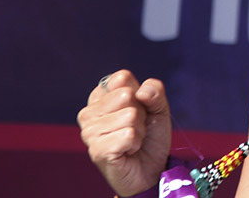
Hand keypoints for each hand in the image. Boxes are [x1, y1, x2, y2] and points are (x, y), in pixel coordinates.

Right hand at [77, 70, 170, 196]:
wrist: (152, 170)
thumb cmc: (150, 137)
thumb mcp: (158, 108)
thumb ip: (155, 92)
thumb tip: (142, 92)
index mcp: (100, 97)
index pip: (122, 77)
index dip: (139, 94)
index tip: (137, 110)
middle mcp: (89, 112)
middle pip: (126, 95)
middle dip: (140, 113)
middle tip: (135, 128)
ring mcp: (89, 132)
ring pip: (129, 115)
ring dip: (139, 130)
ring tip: (132, 141)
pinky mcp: (97, 150)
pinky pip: (129, 134)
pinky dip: (136, 143)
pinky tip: (128, 151)